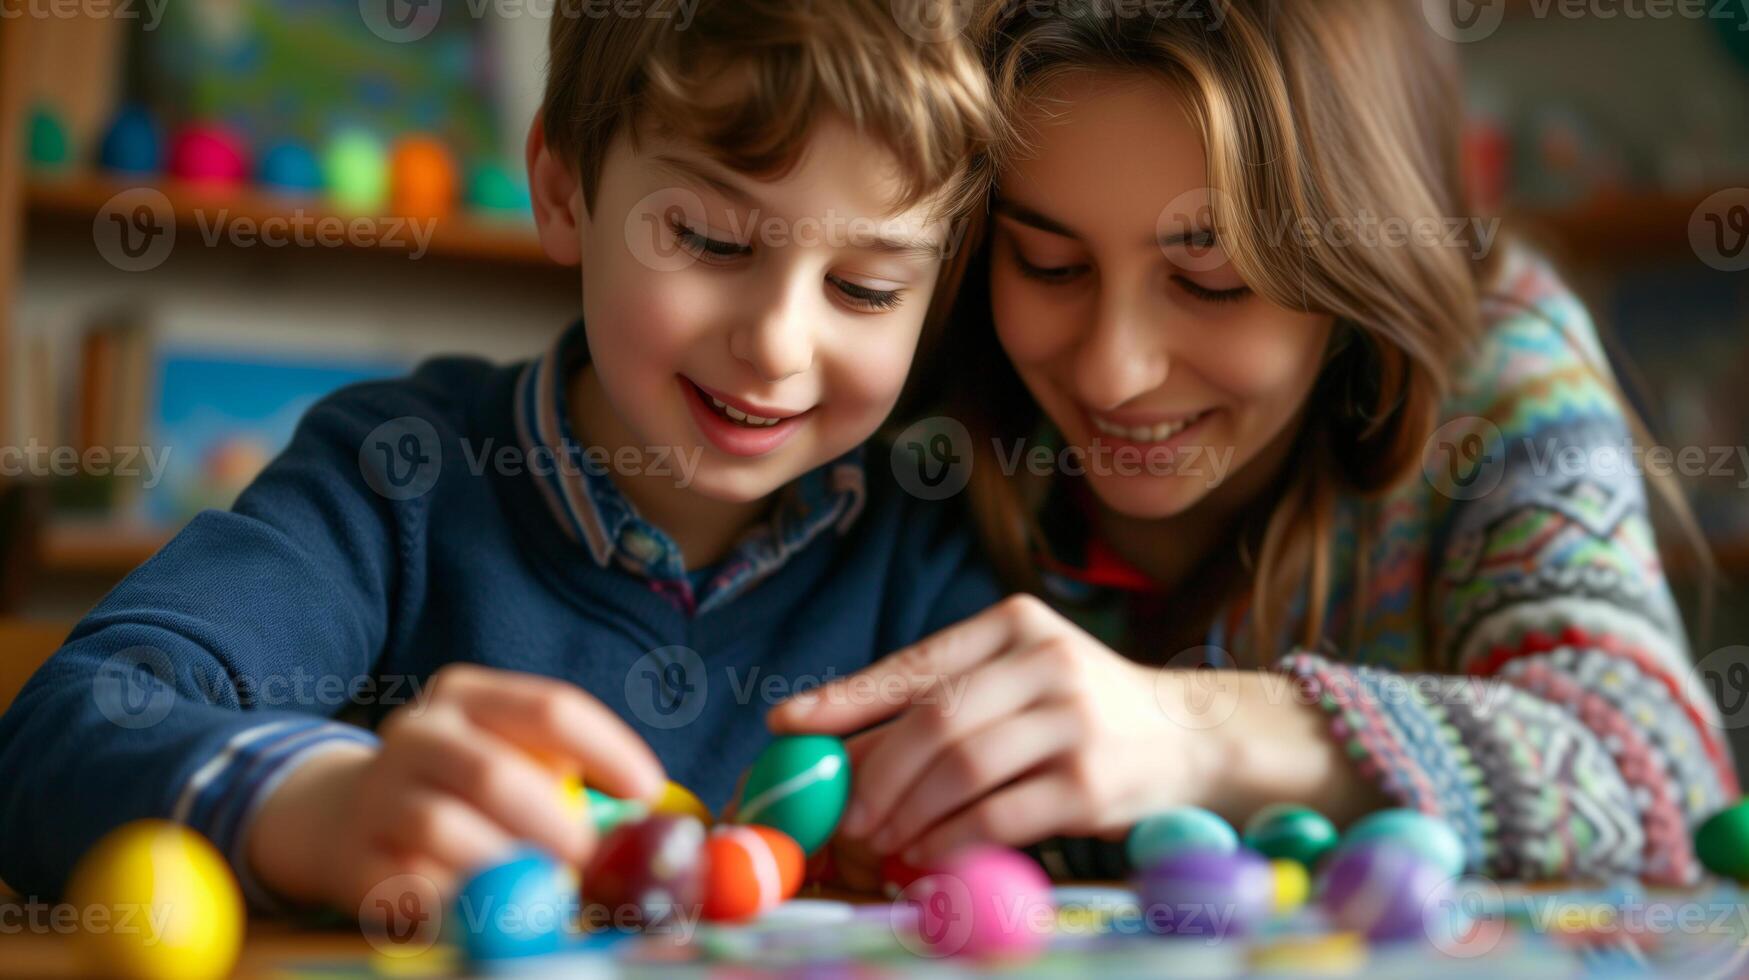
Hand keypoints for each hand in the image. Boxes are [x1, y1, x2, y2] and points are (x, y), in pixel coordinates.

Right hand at [246, 663, 665, 924]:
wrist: (340, 814)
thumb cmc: (460, 786)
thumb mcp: (508, 754)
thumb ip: (567, 777)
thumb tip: (646, 826)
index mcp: (467, 695)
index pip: (550, 709)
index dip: (608, 751)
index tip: (649, 793)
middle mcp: (418, 733)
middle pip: (494, 773)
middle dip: (554, 824)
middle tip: (591, 862)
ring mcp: (378, 794)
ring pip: (444, 829)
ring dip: (506, 868)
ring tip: (544, 894)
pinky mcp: (354, 859)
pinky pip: (410, 887)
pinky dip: (458, 905)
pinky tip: (488, 913)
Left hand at [767, 595, 1229, 865]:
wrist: (1191, 740)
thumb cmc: (1080, 711)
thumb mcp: (1018, 680)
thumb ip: (940, 701)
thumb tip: (831, 745)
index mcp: (1015, 623)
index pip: (914, 663)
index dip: (844, 698)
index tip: (787, 726)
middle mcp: (1045, 660)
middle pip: (932, 719)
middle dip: (873, 774)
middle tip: (841, 815)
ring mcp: (1073, 719)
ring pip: (960, 770)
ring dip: (905, 813)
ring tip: (877, 840)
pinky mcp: (1091, 781)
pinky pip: (998, 816)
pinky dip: (949, 841)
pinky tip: (927, 856)